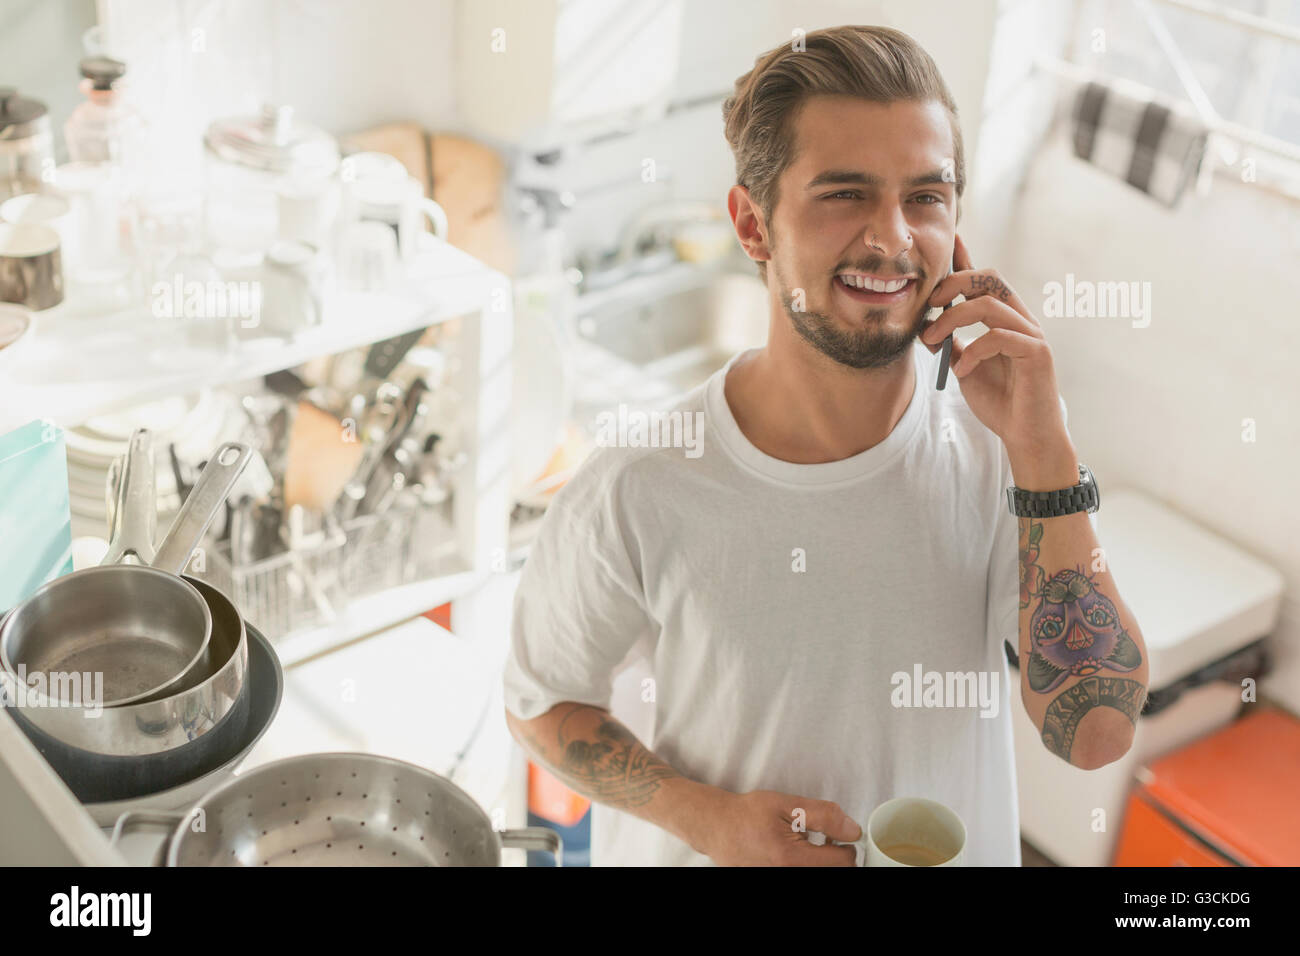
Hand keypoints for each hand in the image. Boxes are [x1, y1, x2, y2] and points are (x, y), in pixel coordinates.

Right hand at [691, 787, 861, 865]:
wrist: (716, 828)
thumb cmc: (748, 814)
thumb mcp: (786, 805)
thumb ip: (823, 816)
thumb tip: (853, 830)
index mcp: (792, 859)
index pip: (843, 862)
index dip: (846, 844)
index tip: (835, 833)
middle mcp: (786, 876)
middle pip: (833, 873)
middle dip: (835, 856)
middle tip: (824, 838)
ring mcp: (778, 880)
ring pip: (818, 873)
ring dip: (821, 862)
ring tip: (807, 845)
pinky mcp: (773, 880)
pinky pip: (801, 874)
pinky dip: (805, 864)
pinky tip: (795, 853)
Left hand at [920, 234, 1071, 465]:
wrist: (1025, 436)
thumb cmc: (999, 401)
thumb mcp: (964, 367)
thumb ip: (950, 344)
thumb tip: (926, 326)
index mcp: (1004, 319)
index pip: (983, 280)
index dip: (966, 259)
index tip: (949, 240)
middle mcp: (1021, 320)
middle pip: (989, 278)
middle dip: (954, 283)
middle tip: (929, 305)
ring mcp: (1032, 334)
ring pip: (990, 304)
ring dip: (952, 319)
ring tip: (932, 340)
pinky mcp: (1037, 354)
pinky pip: (999, 337)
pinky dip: (973, 351)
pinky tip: (959, 371)